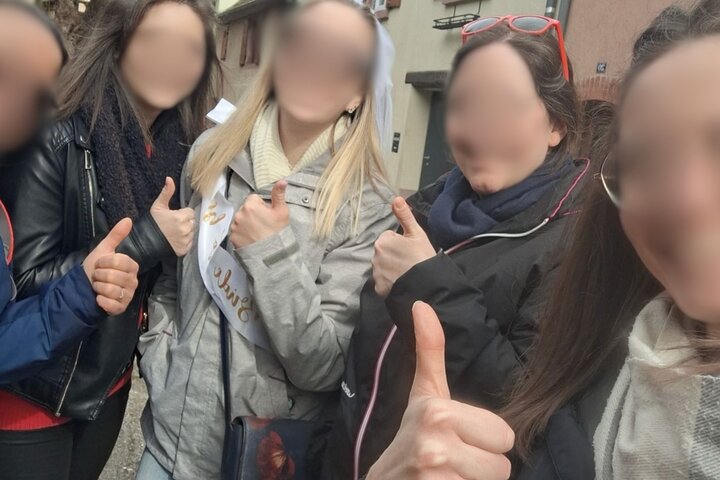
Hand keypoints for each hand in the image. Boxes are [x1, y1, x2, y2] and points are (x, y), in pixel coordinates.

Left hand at [84, 218, 139, 315]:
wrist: (84, 288)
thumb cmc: (95, 269)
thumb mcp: (103, 250)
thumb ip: (116, 235)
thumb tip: (128, 219)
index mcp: (132, 267)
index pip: (119, 261)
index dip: (104, 262)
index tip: (100, 264)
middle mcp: (133, 281)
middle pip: (113, 276)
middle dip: (99, 276)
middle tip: (97, 277)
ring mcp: (128, 295)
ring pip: (111, 290)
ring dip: (98, 288)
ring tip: (98, 287)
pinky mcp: (121, 308)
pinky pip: (111, 304)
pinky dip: (101, 301)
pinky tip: (99, 298)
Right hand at [150, 177, 194, 256]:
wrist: (145, 242)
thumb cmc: (152, 223)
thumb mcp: (158, 206)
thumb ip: (166, 192)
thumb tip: (169, 178)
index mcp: (180, 217)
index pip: (190, 212)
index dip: (183, 213)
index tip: (175, 216)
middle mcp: (185, 229)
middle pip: (192, 222)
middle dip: (185, 222)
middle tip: (174, 225)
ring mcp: (185, 240)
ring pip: (192, 232)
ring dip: (186, 232)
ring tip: (173, 233)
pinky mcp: (184, 249)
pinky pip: (190, 243)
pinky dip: (184, 241)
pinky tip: (175, 240)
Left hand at [230, 181, 289, 248]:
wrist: (272, 255)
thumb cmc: (278, 232)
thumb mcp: (282, 212)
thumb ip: (279, 194)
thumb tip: (282, 181)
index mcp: (250, 206)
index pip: (254, 199)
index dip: (262, 206)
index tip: (267, 215)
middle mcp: (239, 214)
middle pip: (246, 209)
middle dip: (253, 214)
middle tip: (264, 225)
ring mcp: (234, 227)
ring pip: (241, 220)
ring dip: (247, 223)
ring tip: (258, 233)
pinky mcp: (232, 237)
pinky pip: (237, 231)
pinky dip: (242, 234)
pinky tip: (252, 239)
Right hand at [366, 302, 513, 479]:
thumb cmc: (411, 436)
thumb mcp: (424, 394)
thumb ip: (429, 350)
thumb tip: (422, 304)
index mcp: (438, 412)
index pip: (505, 435)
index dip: (485, 441)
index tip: (458, 439)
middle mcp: (434, 445)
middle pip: (502, 464)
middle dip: (482, 465)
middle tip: (455, 460)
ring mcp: (434, 476)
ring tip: (450, 475)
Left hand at [373, 197, 435, 297]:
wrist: (427, 284)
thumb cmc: (423, 257)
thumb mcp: (417, 234)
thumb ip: (405, 216)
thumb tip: (396, 198)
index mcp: (383, 241)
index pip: (390, 238)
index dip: (401, 243)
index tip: (411, 251)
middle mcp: (375, 256)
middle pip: (385, 252)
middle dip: (394, 255)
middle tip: (410, 262)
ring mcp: (376, 273)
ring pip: (383, 267)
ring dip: (391, 269)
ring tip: (407, 273)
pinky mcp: (379, 288)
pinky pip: (383, 282)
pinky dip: (390, 283)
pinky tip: (401, 282)